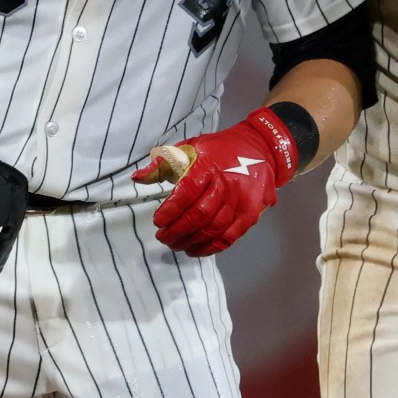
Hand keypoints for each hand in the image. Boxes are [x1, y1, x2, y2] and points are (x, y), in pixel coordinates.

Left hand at [132, 107, 298, 256]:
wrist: (260, 148)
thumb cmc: (220, 150)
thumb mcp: (190, 147)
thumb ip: (163, 163)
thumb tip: (137, 178)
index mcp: (208, 167)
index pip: (186, 192)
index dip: (170, 210)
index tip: (157, 220)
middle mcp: (225, 185)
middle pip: (199, 215)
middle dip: (176, 231)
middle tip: (162, 237)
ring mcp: (239, 202)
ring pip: (213, 229)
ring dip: (191, 241)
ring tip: (176, 244)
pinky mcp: (249, 214)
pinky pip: (228, 237)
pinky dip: (210, 248)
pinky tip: (195, 250)